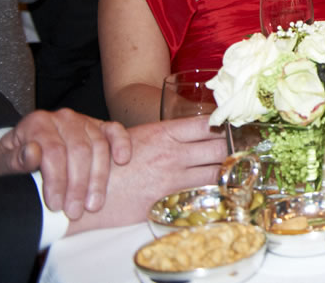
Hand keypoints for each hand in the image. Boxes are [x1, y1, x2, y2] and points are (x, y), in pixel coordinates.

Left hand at [0, 108, 130, 219]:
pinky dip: (122, 144)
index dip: (57, 180)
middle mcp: (63, 118)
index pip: (53, 151)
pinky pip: (115, 131)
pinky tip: (122, 160)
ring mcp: (84, 121)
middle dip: (79, 185)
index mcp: (37, 123)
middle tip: (75, 211)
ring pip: (99, 146)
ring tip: (93, 204)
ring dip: (99, 177)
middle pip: (79, 150)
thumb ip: (14, 160)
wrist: (23, 150)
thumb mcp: (3, 163)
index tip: (56, 205)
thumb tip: (32, 153)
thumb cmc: (14, 159)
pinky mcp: (99, 126)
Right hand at [66, 115, 227, 234]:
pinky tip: (217, 189)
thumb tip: (191, 130)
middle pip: (220, 146)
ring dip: (226, 170)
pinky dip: (213, 191)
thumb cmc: (108, 162)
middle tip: (239, 150)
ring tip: (232, 169)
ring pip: (216, 171)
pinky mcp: (170, 200)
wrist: (85, 192)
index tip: (233, 128)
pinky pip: (202, 194)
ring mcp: (173, 178)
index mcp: (165, 132)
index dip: (224, 126)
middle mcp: (173, 153)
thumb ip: (165, 134)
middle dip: (233, 148)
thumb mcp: (136, 137)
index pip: (208, 124)